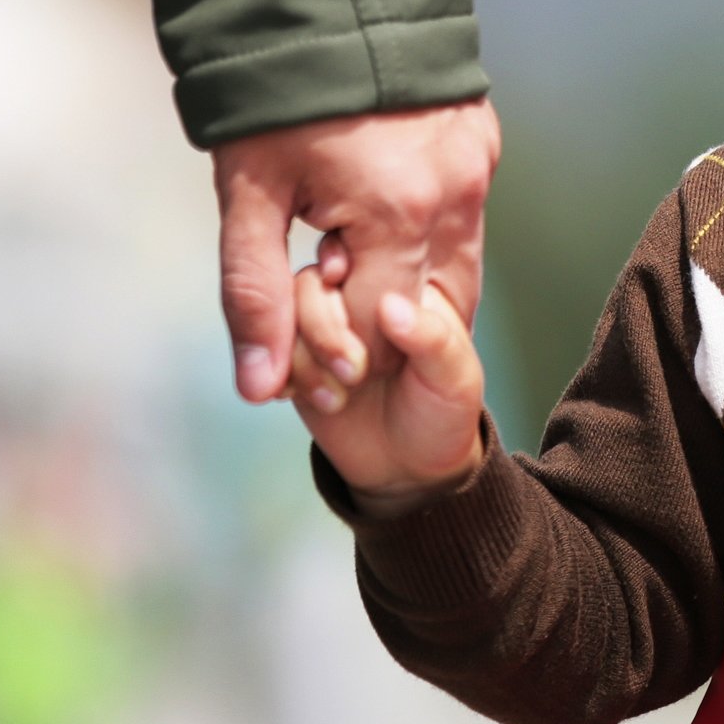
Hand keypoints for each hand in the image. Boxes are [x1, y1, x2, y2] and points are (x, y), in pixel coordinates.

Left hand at [210, 97, 499, 402]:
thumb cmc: (273, 97)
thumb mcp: (248, 195)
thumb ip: (255, 295)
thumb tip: (259, 391)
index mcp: (400, 214)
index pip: (382, 334)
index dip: (333, 337)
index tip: (298, 298)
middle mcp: (456, 195)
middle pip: (429, 307)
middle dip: (372, 311)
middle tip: (320, 266)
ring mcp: (477, 165)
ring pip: (454, 263)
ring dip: (402, 270)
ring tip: (345, 231)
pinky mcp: (484, 141)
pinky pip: (463, 213)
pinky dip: (425, 226)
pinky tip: (375, 193)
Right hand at [292, 267, 487, 518]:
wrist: (409, 466)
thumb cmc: (442, 413)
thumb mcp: (455, 378)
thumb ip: (432, 340)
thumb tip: (392, 306)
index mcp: (399, 288)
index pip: (359, 257)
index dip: (341, 270)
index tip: (339, 281)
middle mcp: (355, 301)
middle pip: (311, 283)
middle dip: (322, 327)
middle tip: (355, 373)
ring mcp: (321, 331)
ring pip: (282, 317)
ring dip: (302, 358)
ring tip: (337, 399)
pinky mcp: (297, 362)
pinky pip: (268, 354)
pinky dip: (277, 375)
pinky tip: (297, 397)